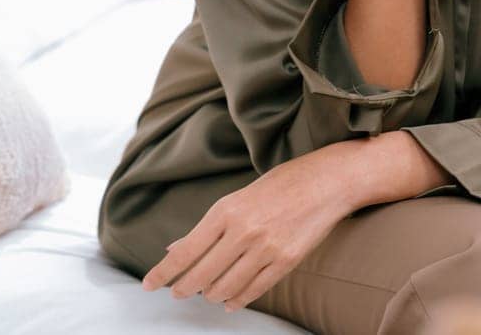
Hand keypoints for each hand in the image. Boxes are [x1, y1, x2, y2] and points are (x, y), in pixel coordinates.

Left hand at [139, 147, 351, 311]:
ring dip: (211, 294)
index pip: (185, 252)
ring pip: (224, 288)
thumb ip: (208, 226)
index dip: (163, 273)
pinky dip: (237, 300)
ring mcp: (266, 248)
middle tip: (179, 291)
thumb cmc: (284, 183)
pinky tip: (230, 300)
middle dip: (184, 288)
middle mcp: (243, 231)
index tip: (150, 284)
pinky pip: (253, 291)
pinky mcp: (286, 261)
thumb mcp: (239, 197)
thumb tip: (174, 249)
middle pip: (200, 276)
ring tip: (208, 291)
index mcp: (227, 210)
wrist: (330, 180)